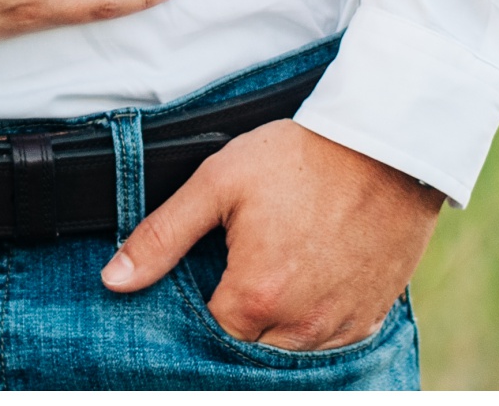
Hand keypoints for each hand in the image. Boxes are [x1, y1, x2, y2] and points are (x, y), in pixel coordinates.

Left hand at [100, 121, 441, 347]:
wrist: (384, 146)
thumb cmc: (299, 158)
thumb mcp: (217, 183)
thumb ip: (162, 236)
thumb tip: (114, 280)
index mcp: (255, 297)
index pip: (208, 334)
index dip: (199, 308)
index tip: (206, 275)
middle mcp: (300, 326)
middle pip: (248, 348)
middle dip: (237, 319)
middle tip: (239, 271)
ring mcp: (339, 327)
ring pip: (289, 352)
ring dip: (274, 326)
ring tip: (272, 274)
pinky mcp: (369, 319)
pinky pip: (330, 344)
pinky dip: (312, 326)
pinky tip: (306, 284)